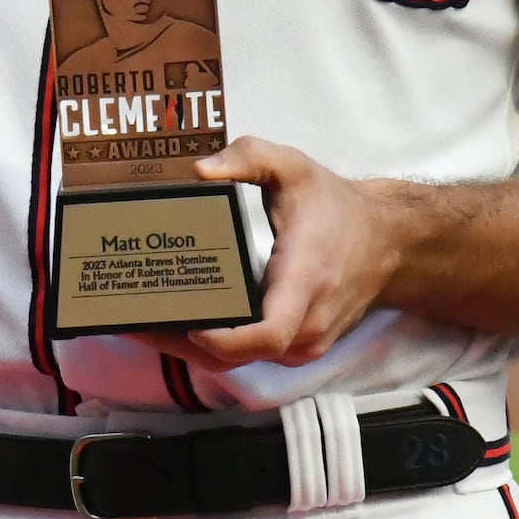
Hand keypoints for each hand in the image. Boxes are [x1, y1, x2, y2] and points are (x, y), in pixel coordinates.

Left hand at [152, 136, 417, 371]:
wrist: (388, 243)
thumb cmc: (336, 207)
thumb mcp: (295, 167)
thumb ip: (249, 156)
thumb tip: (201, 170)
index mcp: (305, 281)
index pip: (266, 333)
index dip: (223, 339)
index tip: (186, 325)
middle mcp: (306, 323)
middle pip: (237, 355)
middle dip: (179, 343)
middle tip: (130, 317)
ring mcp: (303, 343)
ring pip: (237, 362)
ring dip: (188, 347)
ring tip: (141, 319)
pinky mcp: (296, 348)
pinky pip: (247, 357)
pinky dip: (210, 345)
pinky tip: (176, 323)